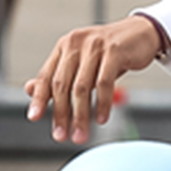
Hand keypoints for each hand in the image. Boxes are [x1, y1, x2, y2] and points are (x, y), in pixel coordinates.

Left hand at [25, 16, 161, 144]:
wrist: (140, 34)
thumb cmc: (109, 52)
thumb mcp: (81, 62)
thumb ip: (58, 76)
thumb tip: (30, 90)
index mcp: (64, 47)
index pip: (46, 75)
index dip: (39, 98)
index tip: (34, 117)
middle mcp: (76, 44)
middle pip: (62, 84)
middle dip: (60, 114)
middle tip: (61, 136)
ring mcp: (95, 46)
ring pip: (82, 87)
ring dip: (80, 115)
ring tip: (80, 134)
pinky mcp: (114, 51)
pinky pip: (105, 83)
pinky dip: (102, 104)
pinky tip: (100, 119)